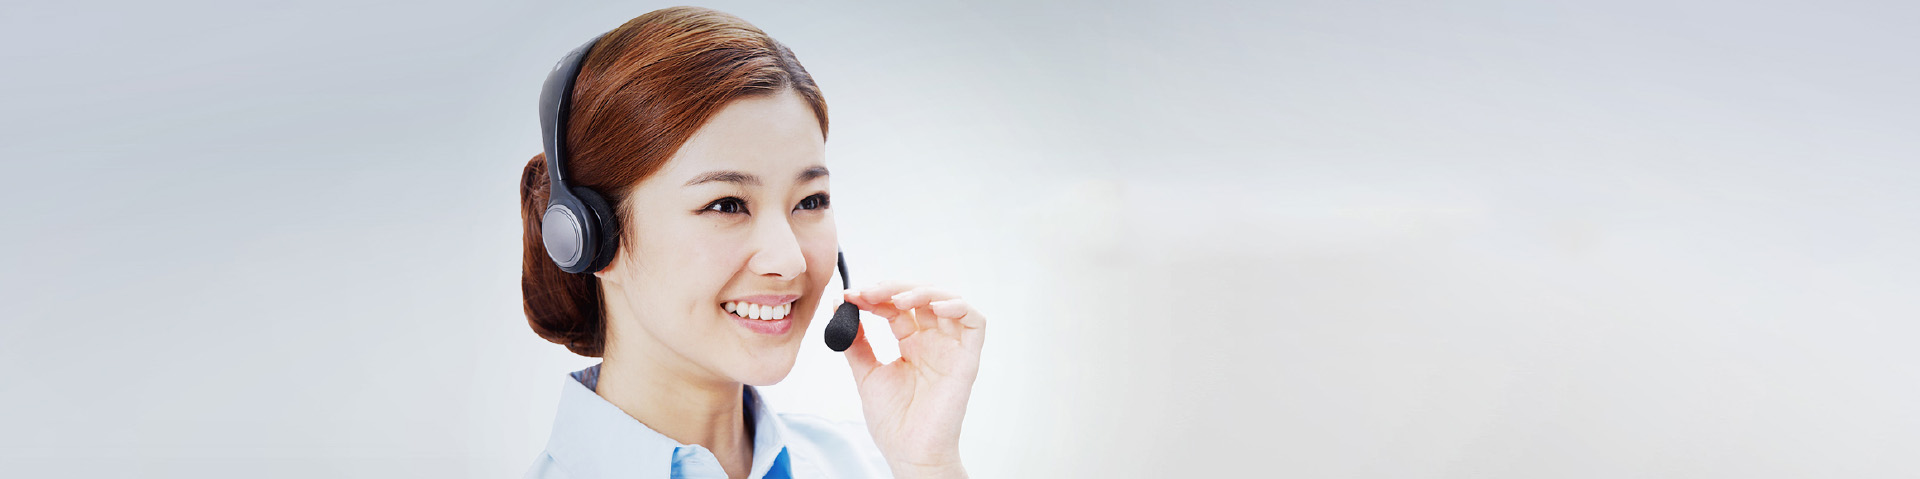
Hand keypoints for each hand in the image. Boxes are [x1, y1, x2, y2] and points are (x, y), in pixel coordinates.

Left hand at [840, 281, 985, 478]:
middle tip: (868, 292)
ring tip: (896, 300)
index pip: (897, 307)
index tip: (851, 297)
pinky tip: (934, 308)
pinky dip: (958, 306)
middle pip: (921, 298)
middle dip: (893, 288)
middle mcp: (933, 342)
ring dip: (922, 292)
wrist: (909, 452)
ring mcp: (951, 348)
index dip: (876, 297)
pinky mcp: (968, 358)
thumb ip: (856, 341)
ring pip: (947, 301)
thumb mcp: (866, 373)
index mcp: (912, 344)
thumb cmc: (893, 421)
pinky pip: (975, 322)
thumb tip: (841, 306)